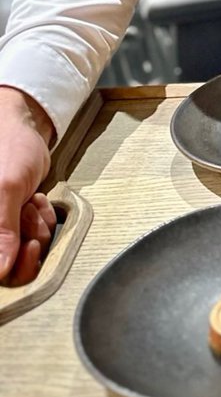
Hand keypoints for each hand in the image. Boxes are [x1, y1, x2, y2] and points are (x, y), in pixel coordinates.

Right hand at [0, 87, 55, 284]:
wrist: (25, 126)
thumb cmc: (8, 146)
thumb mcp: (5, 187)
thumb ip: (2, 230)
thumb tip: (1, 270)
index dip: (11, 265)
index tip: (29, 247)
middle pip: (9, 263)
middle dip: (26, 237)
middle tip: (28, 213)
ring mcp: (1, 226)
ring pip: (25, 250)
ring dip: (36, 225)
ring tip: (31, 200)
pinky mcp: (16, 222)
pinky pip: (34, 235)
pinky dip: (42, 219)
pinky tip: (37, 200)